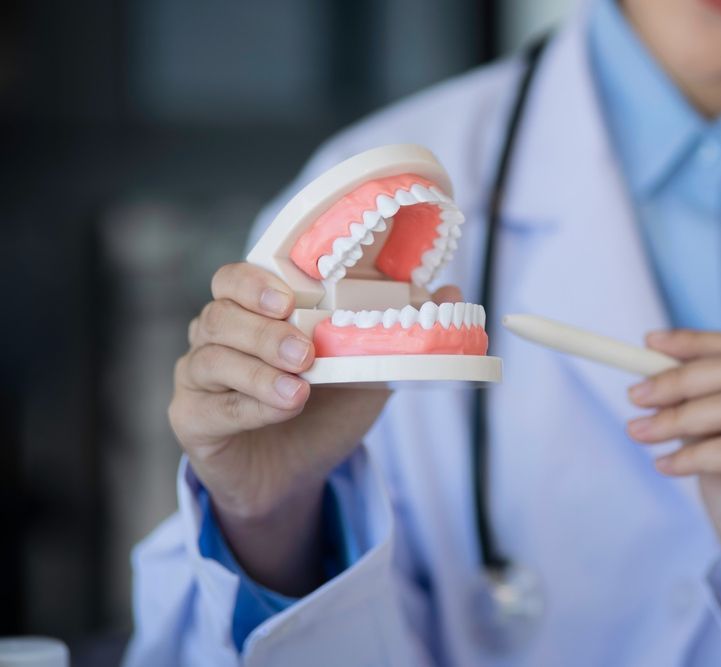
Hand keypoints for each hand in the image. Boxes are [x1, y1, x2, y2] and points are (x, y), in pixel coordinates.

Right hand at [169, 262, 460, 593]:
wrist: (297, 477)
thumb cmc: (326, 409)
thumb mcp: (370, 367)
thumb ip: (401, 328)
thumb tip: (451, 290)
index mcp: (255, 312)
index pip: (238, 278)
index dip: (255, 279)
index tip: (290, 294)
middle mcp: (218, 335)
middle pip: (220, 313)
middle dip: (263, 329)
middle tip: (305, 351)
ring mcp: (199, 376)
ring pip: (211, 357)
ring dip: (259, 370)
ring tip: (300, 387)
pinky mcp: (192, 418)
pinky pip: (209, 406)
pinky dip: (249, 406)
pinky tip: (282, 409)